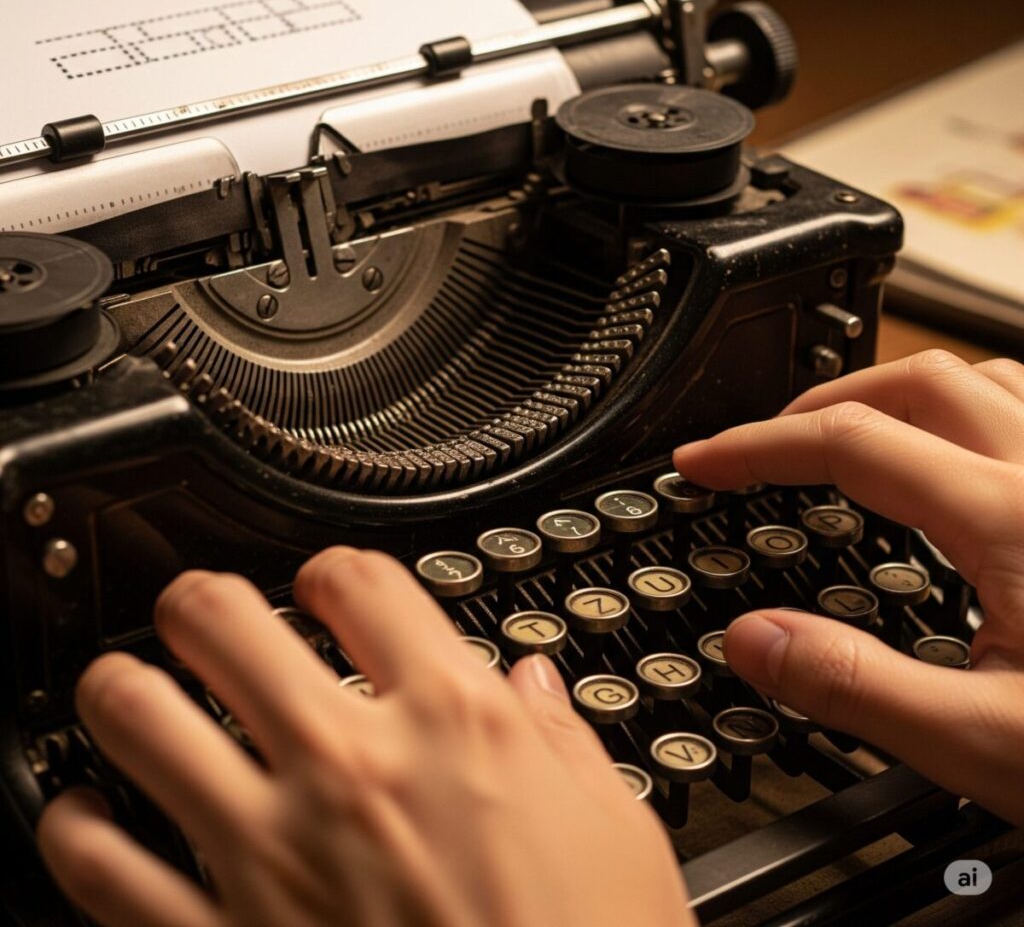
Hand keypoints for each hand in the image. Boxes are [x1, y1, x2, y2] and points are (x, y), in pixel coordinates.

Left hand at [36, 549, 692, 926]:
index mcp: (454, 722)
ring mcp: (272, 851)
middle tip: (204, 614)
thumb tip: (532, 688)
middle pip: (225, 619)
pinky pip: (98, 864)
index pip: (362, 582)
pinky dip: (77, 828)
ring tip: (131, 690)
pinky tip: (90, 819)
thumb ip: (564, 741)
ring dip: (123, 689)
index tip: (328, 589)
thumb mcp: (614, 832)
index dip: (335, 571)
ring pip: (138, 716)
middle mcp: (352, 767)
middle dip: (202, 601)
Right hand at [674, 349, 1023, 824]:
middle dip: (819, 402)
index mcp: (1013, 519)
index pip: (850, 444)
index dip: (757, 448)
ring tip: (848, 430)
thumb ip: (856, 687)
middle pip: (915, 381)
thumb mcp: (988, 744)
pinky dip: (970, 409)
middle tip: (764, 446)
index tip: (702, 463)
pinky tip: (959, 454)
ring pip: (985, 379)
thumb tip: (753, 642)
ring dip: (898, 392)